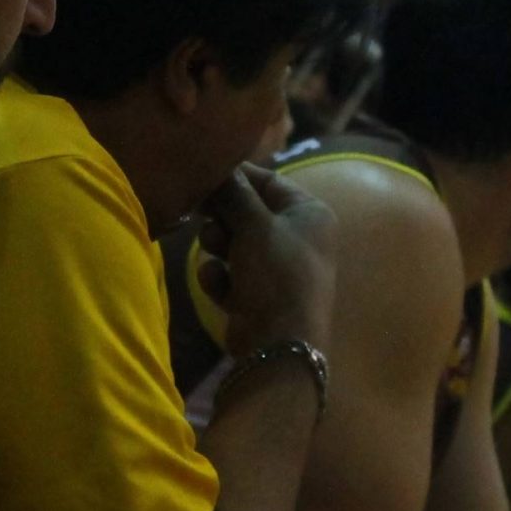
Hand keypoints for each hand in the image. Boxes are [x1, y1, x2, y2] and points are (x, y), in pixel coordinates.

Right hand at [195, 164, 335, 354]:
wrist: (279, 343)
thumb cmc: (276, 272)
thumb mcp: (254, 224)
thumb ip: (233, 193)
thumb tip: (218, 167)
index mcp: (309, 213)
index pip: (268, 181)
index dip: (235, 178)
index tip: (203, 177)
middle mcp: (298, 237)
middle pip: (248, 212)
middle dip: (222, 217)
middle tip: (200, 215)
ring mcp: (279, 269)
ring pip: (235, 243)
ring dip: (218, 247)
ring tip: (213, 252)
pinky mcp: (260, 296)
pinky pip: (232, 274)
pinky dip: (222, 278)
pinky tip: (217, 284)